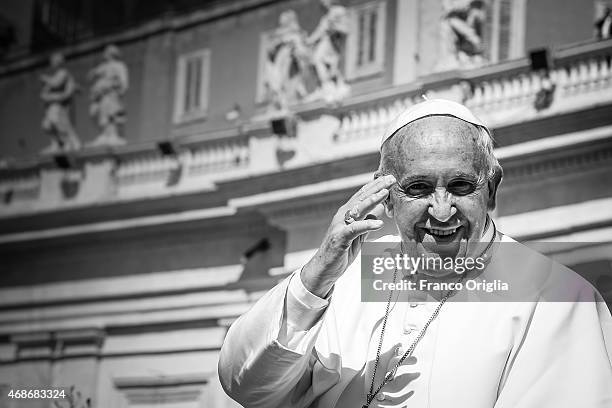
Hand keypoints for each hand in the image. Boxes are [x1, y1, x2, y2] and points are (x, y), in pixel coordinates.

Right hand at [301, 174, 395, 296]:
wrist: (324, 268)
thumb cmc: (341, 251)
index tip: (390, 178)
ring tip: (386, 193)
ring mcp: (340, 226)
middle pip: (362, 198)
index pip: (363, 195)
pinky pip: (354, 229)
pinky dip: (367, 225)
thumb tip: (380, 209)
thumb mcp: (358, 235)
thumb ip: (368, 221)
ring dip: (372, 200)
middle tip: (391, 178)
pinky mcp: (340, 238)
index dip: (376, 186)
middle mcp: (343, 215)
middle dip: (377, 187)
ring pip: (358, 209)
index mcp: (348, 213)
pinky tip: (378, 224)